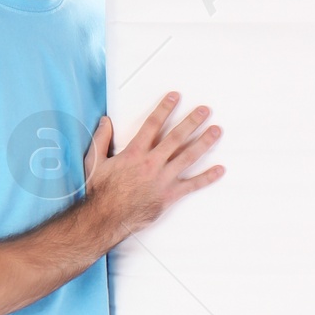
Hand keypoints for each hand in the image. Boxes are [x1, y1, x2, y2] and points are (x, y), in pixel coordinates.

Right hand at [82, 91, 223, 245]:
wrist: (106, 218)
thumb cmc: (100, 192)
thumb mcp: (94, 161)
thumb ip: (101, 139)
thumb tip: (106, 121)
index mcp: (135, 153)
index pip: (153, 124)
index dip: (165, 108)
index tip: (175, 97)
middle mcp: (152, 163)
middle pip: (176, 137)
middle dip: (192, 121)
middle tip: (205, 110)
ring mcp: (163, 179)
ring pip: (188, 157)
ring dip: (204, 142)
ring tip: (216, 131)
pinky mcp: (169, 195)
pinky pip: (192, 185)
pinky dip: (207, 178)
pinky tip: (219, 170)